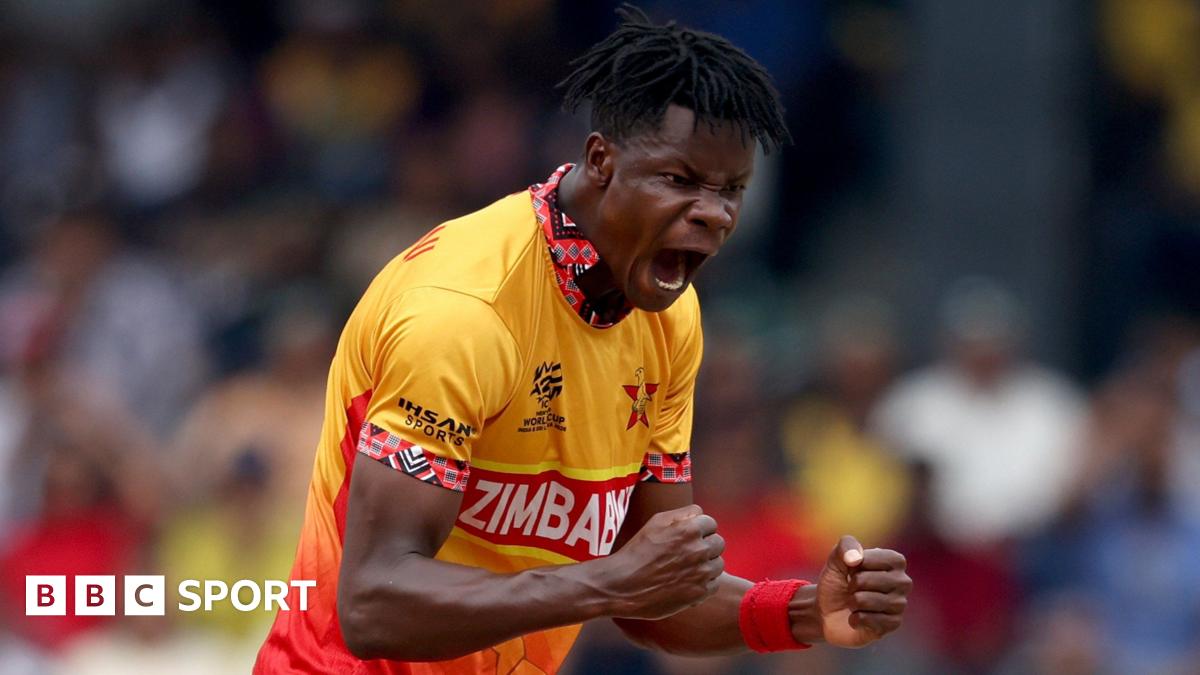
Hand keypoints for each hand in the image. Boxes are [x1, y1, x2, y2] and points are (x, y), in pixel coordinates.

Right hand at [595, 504, 724, 619]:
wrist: (623, 585)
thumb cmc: (637, 551)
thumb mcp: (656, 522)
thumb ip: (682, 514)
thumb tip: (699, 513)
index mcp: (689, 529)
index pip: (711, 523)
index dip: (700, 529)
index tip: (689, 537)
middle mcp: (699, 549)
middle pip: (718, 542)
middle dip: (706, 546)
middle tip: (688, 553)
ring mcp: (701, 572)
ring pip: (719, 564)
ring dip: (707, 564)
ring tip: (687, 568)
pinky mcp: (699, 593)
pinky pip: (714, 583)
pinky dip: (704, 583)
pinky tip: (687, 582)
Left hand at [813, 535, 910, 647]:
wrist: (828, 612)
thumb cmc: (837, 582)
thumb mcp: (836, 559)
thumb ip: (846, 546)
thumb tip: (856, 558)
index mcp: (895, 561)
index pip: (869, 559)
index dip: (853, 565)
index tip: (852, 571)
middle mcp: (903, 582)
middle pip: (865, 580)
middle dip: (850, 586)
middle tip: (853, 589)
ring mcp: (900, 604)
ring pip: (863, 600)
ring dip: (852, 602)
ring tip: (855, 603)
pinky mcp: (893, 624)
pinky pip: (866, 619)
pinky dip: (854, 619)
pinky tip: (858, 618)